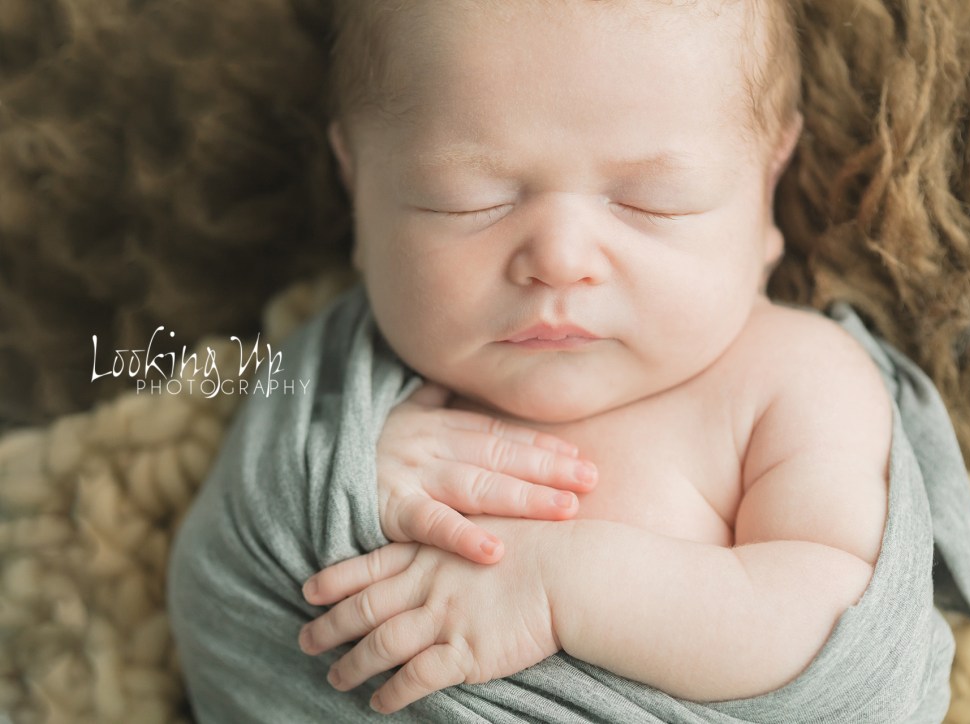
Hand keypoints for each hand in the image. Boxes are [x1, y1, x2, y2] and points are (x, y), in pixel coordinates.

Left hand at [298, 517, 559, 713]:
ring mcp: (443, 619)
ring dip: (352, 665)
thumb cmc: (538, 544)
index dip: (335, 581)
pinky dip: (391, 693)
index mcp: (430, 550)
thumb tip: (436, 552)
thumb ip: (453, 539)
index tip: (310, 592)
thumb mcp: (486, 526)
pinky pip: (415, 678)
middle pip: (363, 609)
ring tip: (336, 679)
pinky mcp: (464, 653)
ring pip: (380, 646)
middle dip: (328, 628)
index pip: (368, 566)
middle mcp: (427, 584)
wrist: (572, 571)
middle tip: (306, 641)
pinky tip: (380, 703)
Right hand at [377, 382, 596, 563]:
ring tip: (566, 509)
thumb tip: (445, 381)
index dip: (540, 445)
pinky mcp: (386, 507)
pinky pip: (428, 524)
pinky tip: (495, 550)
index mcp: (436, 426)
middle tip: (592, 479)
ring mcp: (410, 474)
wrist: (297, 455)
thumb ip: (426, 399)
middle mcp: (430, 445)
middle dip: (549, 467)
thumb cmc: (356, 441)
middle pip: (500, 455)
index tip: (580, 455)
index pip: (498, 433)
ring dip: (524, 497)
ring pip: (477, 484)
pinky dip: (461, 536)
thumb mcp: (394, 412)